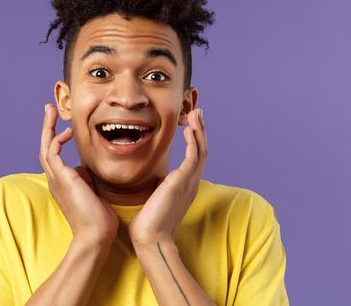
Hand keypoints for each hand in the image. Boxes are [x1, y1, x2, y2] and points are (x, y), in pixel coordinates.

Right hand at [39, 103, 118, 243]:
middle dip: (47, 127)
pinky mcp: (62, 178)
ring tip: (51, 110)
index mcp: (62, 183)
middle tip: (49, 109)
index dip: (57, 139)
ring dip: (47, 128)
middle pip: (45, 147)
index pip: (54, 156)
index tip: (65, 128)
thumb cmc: (99, 218)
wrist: (96, 234)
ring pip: (45, 147)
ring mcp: (56, 179)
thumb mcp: (92, 192)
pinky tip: (67, 133)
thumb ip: (87, 178)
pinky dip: (57, 139)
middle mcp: (55, 180)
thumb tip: (86, 168)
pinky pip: (52, 152)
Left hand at [129, 108, 206, 244]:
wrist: (150, 238)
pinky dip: (193, 141)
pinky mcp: (182, 182)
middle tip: (197, 112)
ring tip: (196, 113)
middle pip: (202, 150)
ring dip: (199, 131)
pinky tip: (189, 129)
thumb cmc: (148, 224)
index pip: (195, 158)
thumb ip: (158, 187)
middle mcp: (191, 183)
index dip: (195, 140)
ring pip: (201, 150)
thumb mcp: (155, 199)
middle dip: (200, 130)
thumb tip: (153, 180)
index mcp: (185, 187)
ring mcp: (189, 182)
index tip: (191, 125)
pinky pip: (193, 156)